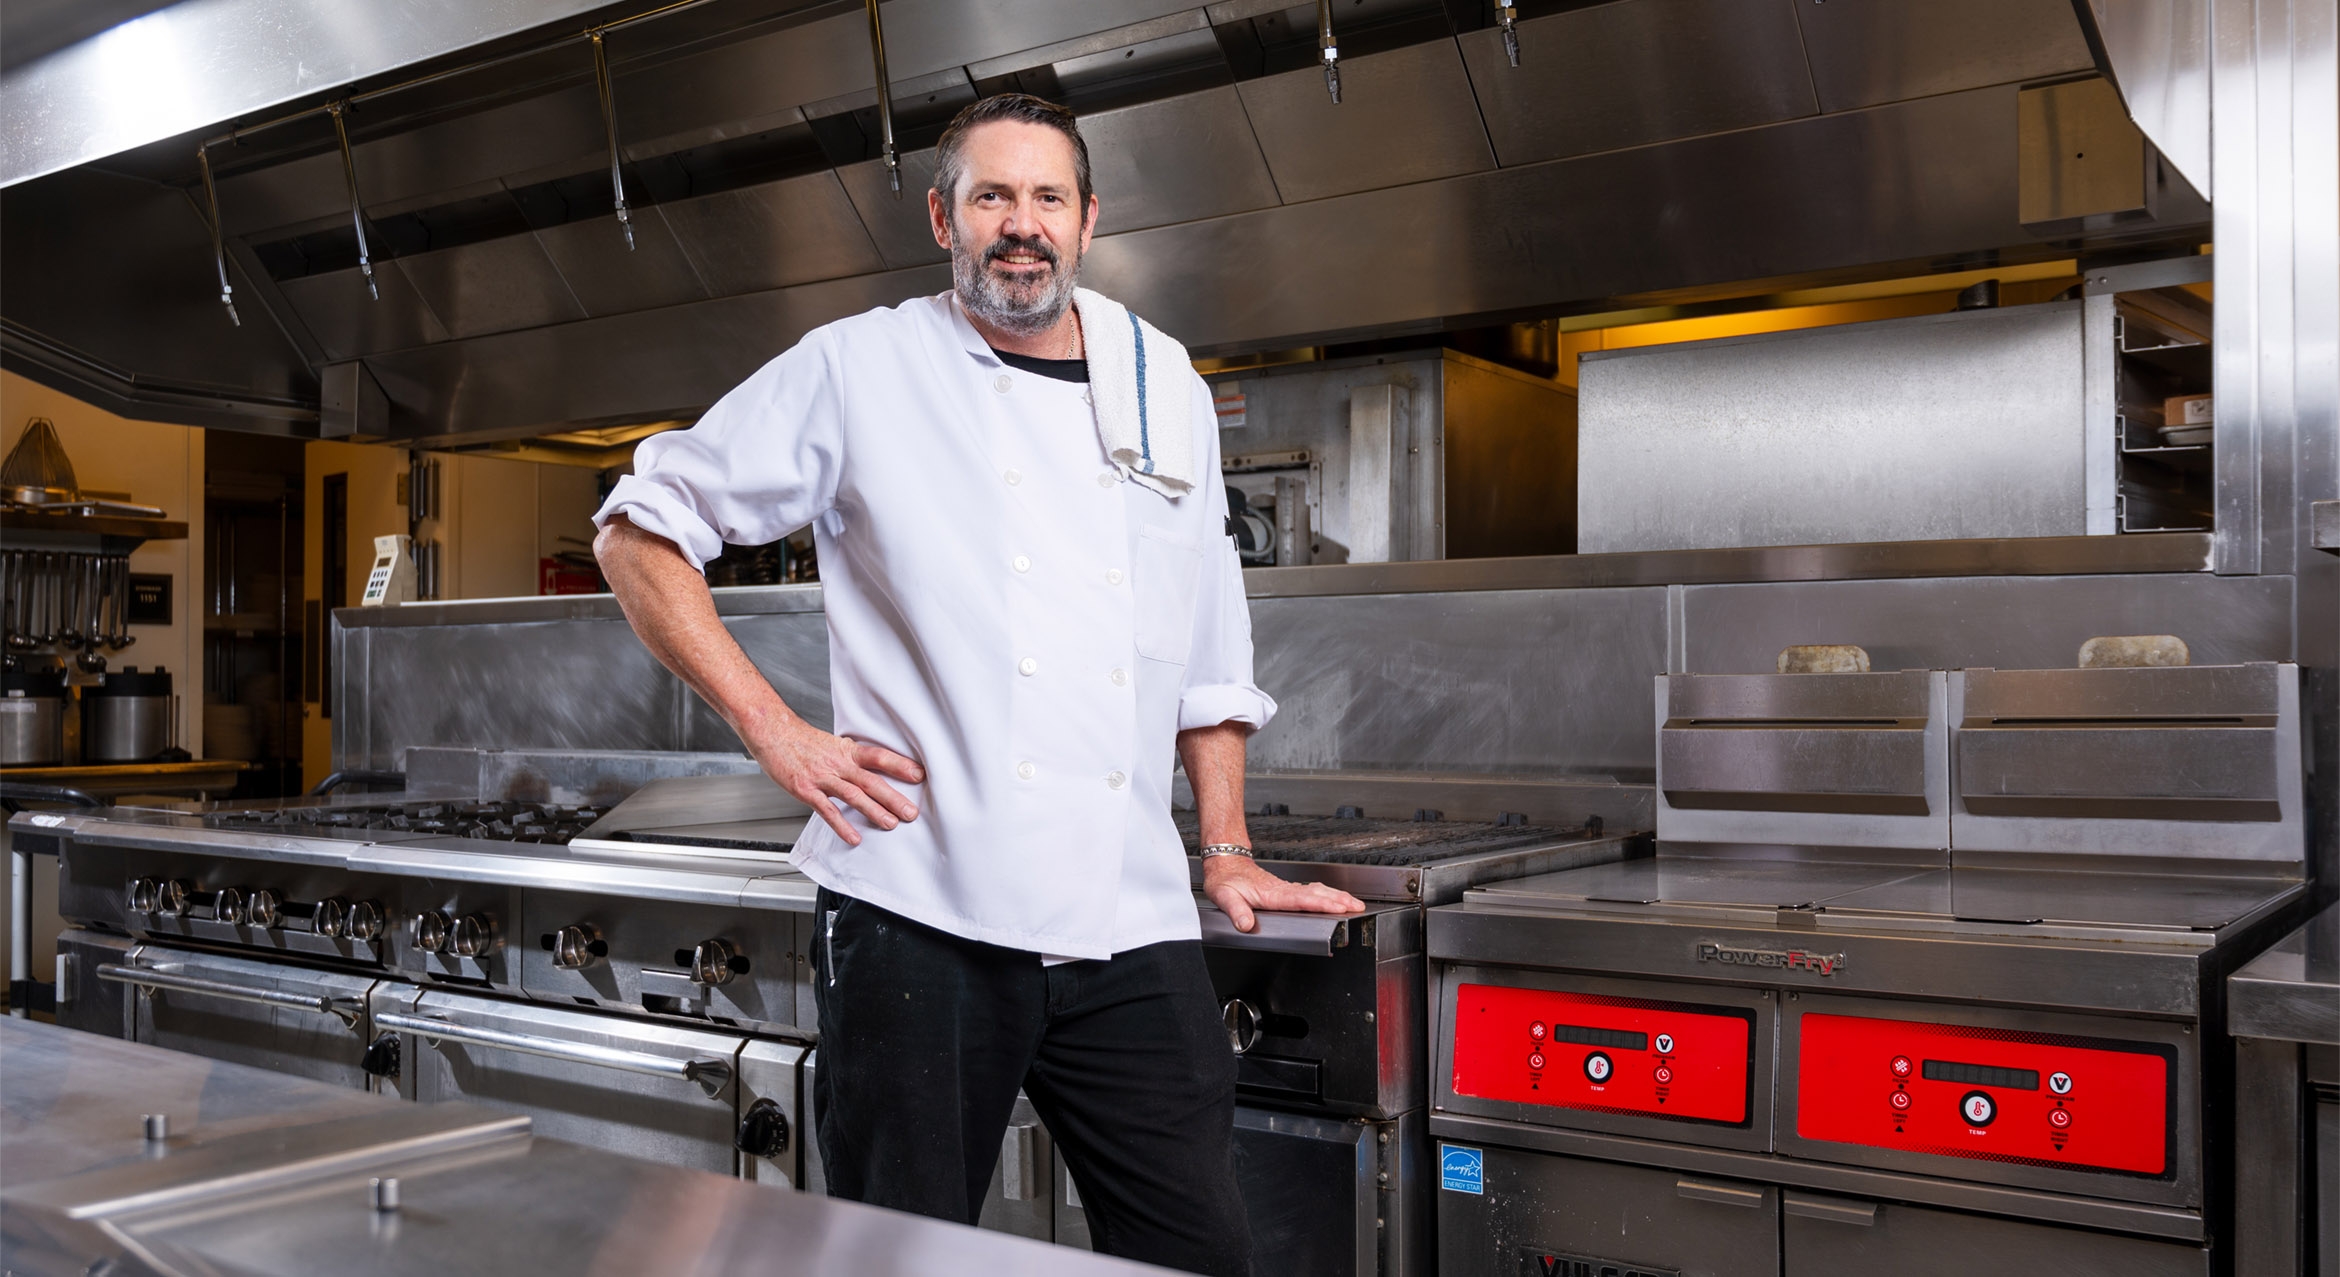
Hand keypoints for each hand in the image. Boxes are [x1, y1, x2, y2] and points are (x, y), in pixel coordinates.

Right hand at [743, 715, 922, 845]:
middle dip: (894, 798)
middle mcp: (838, 764)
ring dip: (874, 811)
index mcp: (847, 751)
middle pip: (872, 781)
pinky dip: (842, 825)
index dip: (900, 766)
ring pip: (854, 795)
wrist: (771, 732)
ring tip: (890, 824)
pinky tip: (854, 836)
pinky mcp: (807, 790)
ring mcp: (823, 777)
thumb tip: (870, 767)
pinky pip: (828, 810)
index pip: (879, 757)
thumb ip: (850, 757)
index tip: (919, 775)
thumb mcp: (832, 744)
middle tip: (911, 812)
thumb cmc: (800, 739)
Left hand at [1203, 854, 1365, 932]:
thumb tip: (1246, 924)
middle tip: (1358, 906)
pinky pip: (1311, 890)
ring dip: (1336, 896)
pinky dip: (1326, 894)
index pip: (1302, 899)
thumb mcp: (1224, 896)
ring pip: (1316, 890)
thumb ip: (1236, 911)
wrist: (1224, 862)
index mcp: (1271, 893)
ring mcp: (1285, 888)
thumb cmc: (1225, 879)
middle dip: (1339, 899)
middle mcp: (1282, 890)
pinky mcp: (1285, 889)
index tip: (1339, 906)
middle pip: (1316, 893)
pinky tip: (1333, 897)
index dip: (1322, 903)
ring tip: (1354, 903)